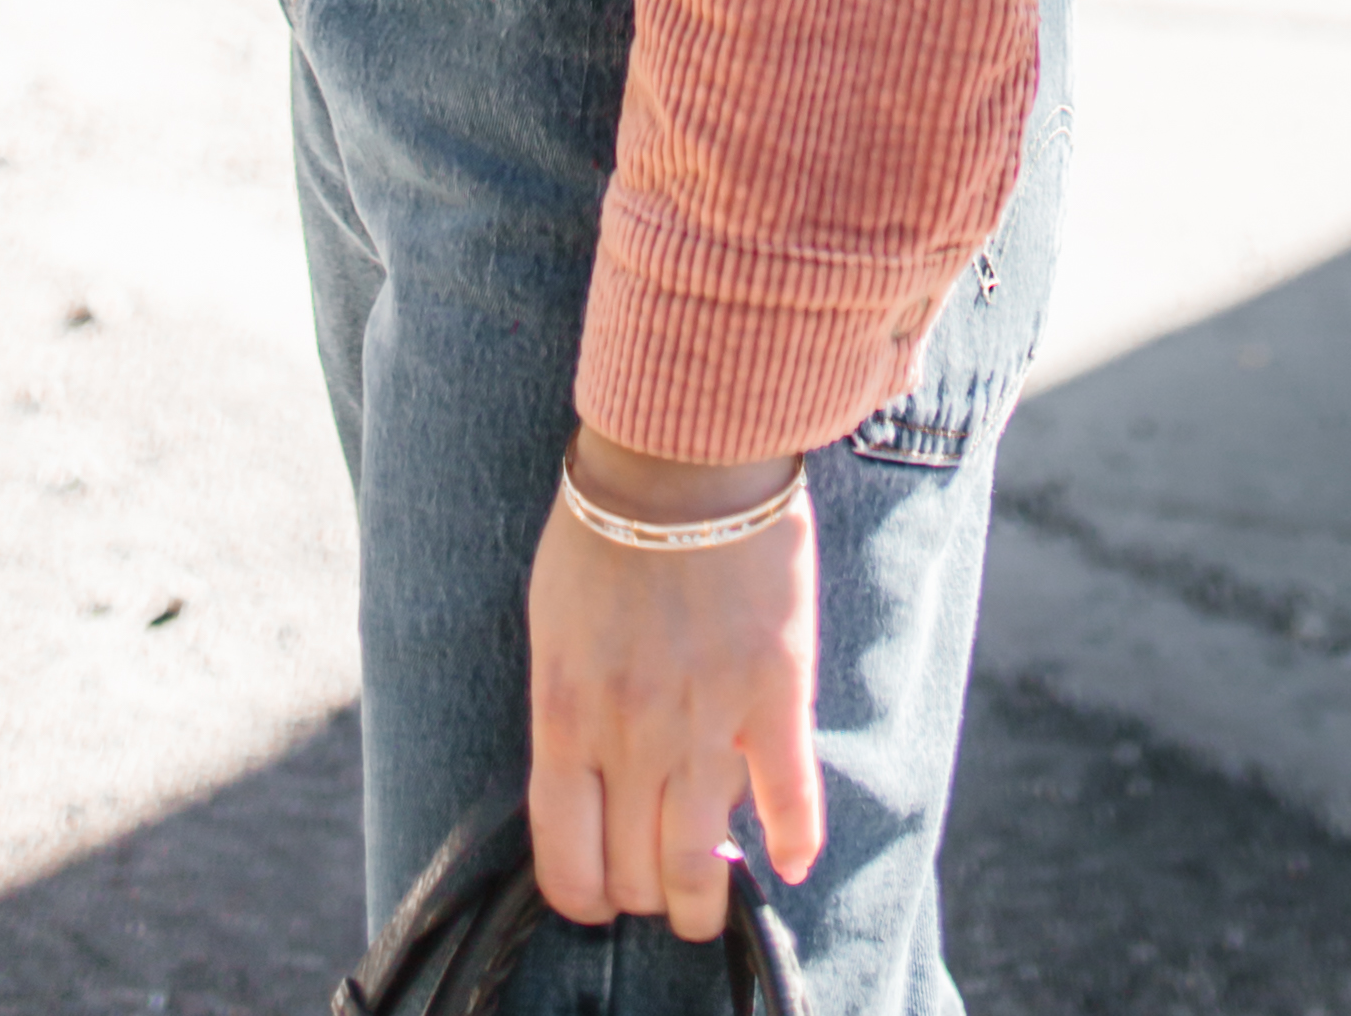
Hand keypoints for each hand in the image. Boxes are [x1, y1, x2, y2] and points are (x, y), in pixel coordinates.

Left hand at [526, 430, 821, 942]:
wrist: (685, 452)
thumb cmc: (606, 531)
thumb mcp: (555, 628)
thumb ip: (569, 713)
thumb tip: (588, 782)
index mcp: (567, 718)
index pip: (566, 863)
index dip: (584, 898)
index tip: (600, 894)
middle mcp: (632, 737)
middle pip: (636, 877)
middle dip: (646, 898)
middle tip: (658, 883)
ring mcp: (707, 721)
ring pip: (704, 864)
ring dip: (707, 899)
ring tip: (714, 897)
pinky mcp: (776, 694)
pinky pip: (791, 798)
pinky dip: (795, 841)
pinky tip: (790, 860)